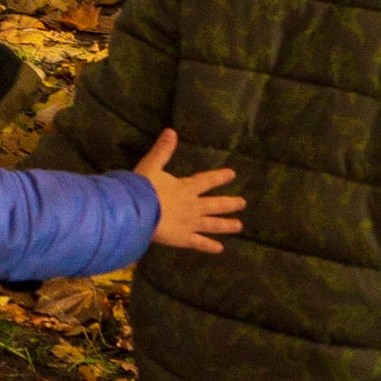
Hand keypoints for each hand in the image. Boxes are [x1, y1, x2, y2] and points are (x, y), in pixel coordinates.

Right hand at [134, 126, 243, 253]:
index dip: (220, 177)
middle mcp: (193, 206)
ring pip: (212, 224)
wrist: (138, 212)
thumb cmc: (143, 188)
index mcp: (186, 187)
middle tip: (243, 203)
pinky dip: (209, 246)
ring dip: (226, 225)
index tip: (232, 174)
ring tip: (239, 226)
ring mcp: (190, 223)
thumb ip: (163, 150)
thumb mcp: (151, 165)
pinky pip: (199, 243)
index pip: (207, 180)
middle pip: (215, 204)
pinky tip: (219, 249)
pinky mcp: (184, 238)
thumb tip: (171, 131)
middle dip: (230, 203)